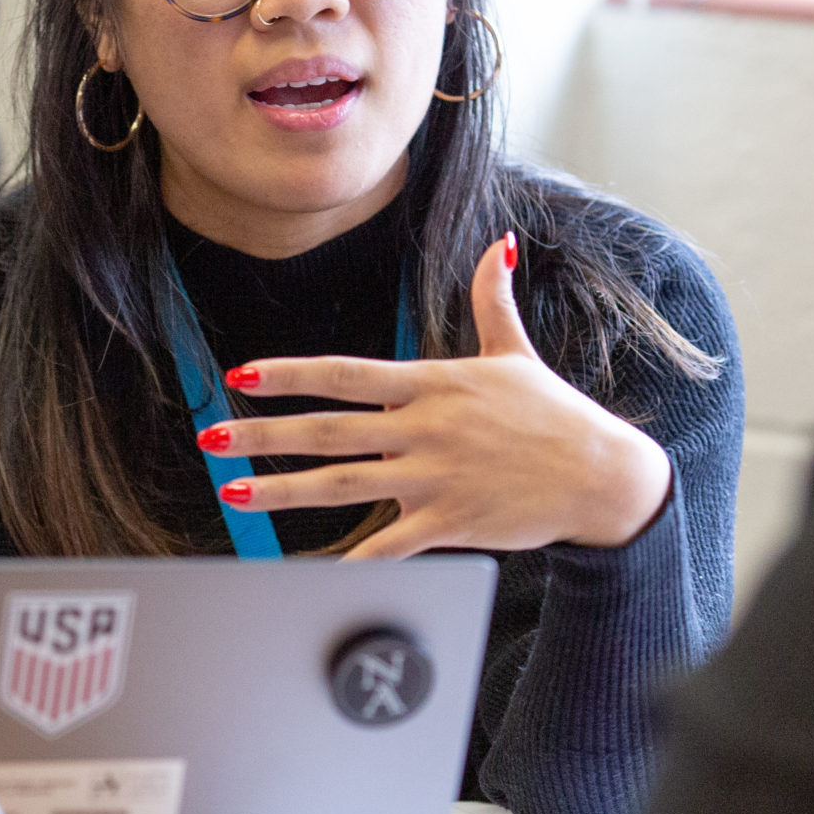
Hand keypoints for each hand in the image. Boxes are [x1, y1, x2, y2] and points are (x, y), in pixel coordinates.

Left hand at [202, 232, 672, 557]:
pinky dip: (349, 560)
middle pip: (327, 430)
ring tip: (231, 494)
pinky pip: (388, 545)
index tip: (241, 376)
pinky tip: (308, 571)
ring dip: (281, 490)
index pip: (344, 374)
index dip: (289, 374)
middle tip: (211, 439)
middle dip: (263, 434)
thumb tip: (499, 242)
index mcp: (431, 384)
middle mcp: (425, 427)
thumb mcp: (516, 353)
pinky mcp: (451, 521)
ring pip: (342, 484)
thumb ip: (493, 299)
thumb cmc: (555, 414)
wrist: (602, 475)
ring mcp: (435, 476)